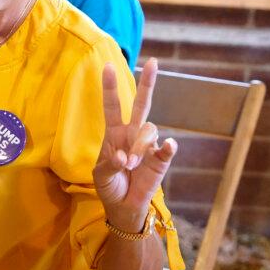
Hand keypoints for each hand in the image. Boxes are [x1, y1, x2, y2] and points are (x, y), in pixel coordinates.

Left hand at [93, 57, 178, 229]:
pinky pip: (166, 148)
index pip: (113, 106)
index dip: (110, 87)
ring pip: (149, 131)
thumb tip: (123, 156)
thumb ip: (109, 164)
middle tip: (153, 62)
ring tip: (129, 165)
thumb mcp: (101, 176)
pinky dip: (167, 146)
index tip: (107, 66)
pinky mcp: (161, 159)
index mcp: (114, 133)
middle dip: (148, 83)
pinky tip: (169, 145)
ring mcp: (148, 146)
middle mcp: (133, 134)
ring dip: (139, 146)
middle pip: (142, 104)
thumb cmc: (109, 186)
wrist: (123, 207)